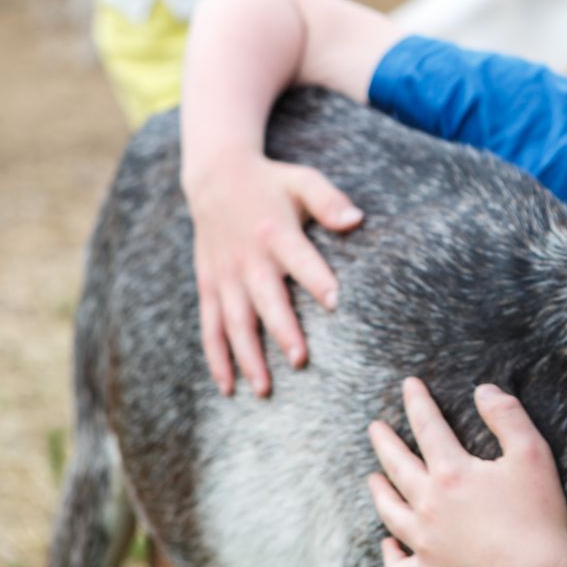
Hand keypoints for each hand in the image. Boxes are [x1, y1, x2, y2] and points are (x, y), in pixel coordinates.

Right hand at [184, 153, 362, 396]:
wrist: (215, 178)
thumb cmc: (271, 183)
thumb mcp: (303, 181)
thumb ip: (329, 201)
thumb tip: (357, 220)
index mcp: (275, 232)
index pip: (299, 259)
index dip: (317, 279)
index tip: (335, 303)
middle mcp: (248, 258)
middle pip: (265, 299)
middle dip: (282, 330)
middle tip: (300, 360)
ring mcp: (224, 276)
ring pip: (234, 322)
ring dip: (247, 356)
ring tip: (264, 388)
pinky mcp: (209, 286)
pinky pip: (210, 327)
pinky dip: (216, 357)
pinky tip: (227, 386)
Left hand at [367, 378, 566, 566]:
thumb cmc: (539, 516)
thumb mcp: (532, 453)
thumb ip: (507, 416)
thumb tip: (484, 390)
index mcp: (453, 473)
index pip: (428, 426)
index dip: (417, 402)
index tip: (409, 384)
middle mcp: (430, 505)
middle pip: (398, 466)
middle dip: (385, 442)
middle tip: (375, 427)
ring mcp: (426, 544)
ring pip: (390, 512)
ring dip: (379, 491)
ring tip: (373, 478)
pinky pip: (397, 566)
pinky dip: (389, 553)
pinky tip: (389, 542)